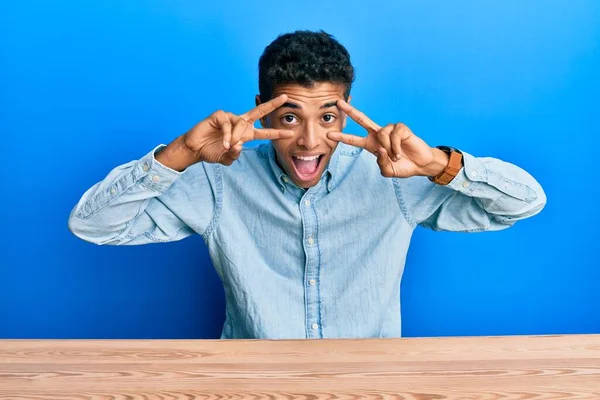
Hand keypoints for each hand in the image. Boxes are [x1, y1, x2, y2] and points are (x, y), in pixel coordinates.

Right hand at [183, 94, 293, 165]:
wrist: (195, 149)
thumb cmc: (212, 151)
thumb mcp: (227, 158)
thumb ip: (235, 155)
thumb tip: (239, 146)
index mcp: (245, 134)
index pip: (264, 132)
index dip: (276, 133)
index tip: (290, 133)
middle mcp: (240, 123)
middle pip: (259, 112)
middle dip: (272, 105)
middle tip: (285, 98)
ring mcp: (230, 117)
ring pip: (241, 124)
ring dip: (236, 137)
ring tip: (228, 146)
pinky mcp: (219, 115)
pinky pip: (228, 124)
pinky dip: (227, 135)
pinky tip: (224, 142)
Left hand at [327, 100, 446, 177]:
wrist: (420, 165)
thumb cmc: (403, 166)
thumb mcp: (388, 170)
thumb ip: (380, 163)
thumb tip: (380, 149)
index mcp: (371, 145)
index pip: (354, 139)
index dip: (342, 137)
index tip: (329, 134)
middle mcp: (378, 134)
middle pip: (362, 119)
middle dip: (350, 111)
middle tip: (338, 103)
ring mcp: (389, 130)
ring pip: (381, 134)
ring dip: (388, 148)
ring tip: (395, 157)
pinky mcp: (400, 127)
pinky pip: (393, 135)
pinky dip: (396, 146)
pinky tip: (400, 152)